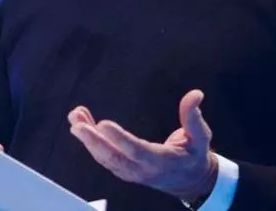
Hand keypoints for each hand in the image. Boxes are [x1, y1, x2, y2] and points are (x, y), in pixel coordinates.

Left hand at [67, 90, 218, 201]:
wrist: (189, 182)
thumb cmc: (194, 156)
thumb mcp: (200, 138)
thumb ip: (194, 117)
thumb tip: (195, 94)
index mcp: (161, 161)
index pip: (136, 151)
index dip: (119, 139)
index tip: (103, 124)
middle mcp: (142, 169)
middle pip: (113, 157)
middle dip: (93, 141)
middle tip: (77, 124)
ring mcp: (130, 172)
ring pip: (104, 158)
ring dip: (87, 138)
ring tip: (75, 116)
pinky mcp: (122, 169)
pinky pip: (103, 156)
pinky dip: (90, 140)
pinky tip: (80, 122)